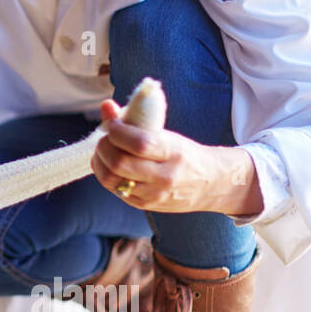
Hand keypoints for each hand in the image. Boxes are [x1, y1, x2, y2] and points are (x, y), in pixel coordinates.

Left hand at [90, 99, 261, 215]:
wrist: (211, 183)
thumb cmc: (184, 154)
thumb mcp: (168, 134)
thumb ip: (136, 119)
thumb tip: (105, 105)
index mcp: (174, 153)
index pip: (139, 143)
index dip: (117, 131)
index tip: (113, 124)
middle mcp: (165, 177)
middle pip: (120, 163)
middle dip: (104, 146)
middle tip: (106, 138)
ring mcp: (154, 195)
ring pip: (112, 180)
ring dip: (99, 161)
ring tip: (103, 151)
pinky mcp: (145, 205)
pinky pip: (115, 190)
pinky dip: (106, 175)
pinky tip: (110, 165)